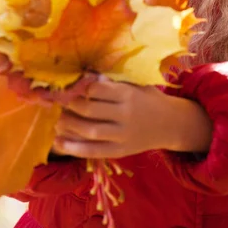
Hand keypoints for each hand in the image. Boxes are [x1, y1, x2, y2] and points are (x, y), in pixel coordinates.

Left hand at [51, 74, 212, 158]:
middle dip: (70, 105)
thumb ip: (111, 83)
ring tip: (57, 120)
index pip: (97, 89)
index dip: (80, 87)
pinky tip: (58, 142)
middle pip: (90, 109)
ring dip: (69, 125)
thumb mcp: (134, 85)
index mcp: (127, 94)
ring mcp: (122, 135)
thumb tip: (85, 76)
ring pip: (90, 131)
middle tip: (59, 102)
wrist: (170, 124)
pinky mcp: (120, 151)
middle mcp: (124, 114)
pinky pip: (93, 151)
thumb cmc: (148, 99)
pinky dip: (74, 148)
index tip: (69, 86)